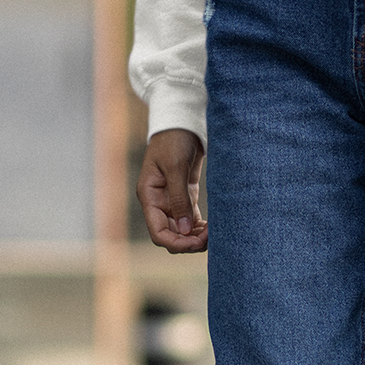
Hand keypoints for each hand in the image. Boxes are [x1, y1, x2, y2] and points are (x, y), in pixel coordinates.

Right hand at [137, 129, 207, 251]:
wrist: (182, 121)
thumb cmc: (174, 140)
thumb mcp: (175, 167)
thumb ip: (179, 199)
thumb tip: (185, 231)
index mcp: (149, 197)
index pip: (158, 233)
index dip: (177, 243)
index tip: (197, 243)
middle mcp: (158, 202)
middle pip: (171, 235)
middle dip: (189, 242)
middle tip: (212, 238)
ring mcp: (171, 200)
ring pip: (182, 230)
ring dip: (196, 236)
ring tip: (215, 234)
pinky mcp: (185, 195)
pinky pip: (191, 219)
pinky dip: (200, 227)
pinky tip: (213, 228)